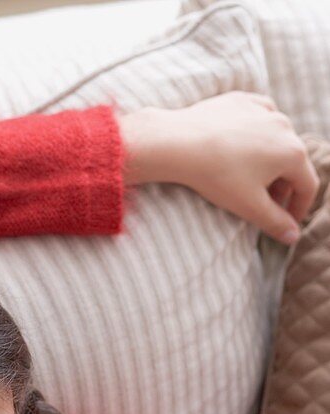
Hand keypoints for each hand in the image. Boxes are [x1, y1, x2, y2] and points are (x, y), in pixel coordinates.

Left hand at [120, 92, 318, 243]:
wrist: (180, 143)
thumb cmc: (217, 175)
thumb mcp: (249, 206)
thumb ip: (275, 223)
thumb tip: (292, 237)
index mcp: (293, 152)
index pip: (307, 186)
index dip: (299, 208)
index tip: (287, 222)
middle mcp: (285, 126)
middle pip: (293, 162)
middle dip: (283, 187)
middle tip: (266, 205)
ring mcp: (263, 110)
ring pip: (276, 140)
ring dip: (270, 163)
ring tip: (252, 180)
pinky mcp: (242, 101)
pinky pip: (258, 119)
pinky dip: (256, 136)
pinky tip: (243, 148)